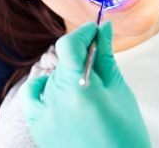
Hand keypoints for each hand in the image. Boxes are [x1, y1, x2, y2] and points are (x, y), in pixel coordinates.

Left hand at [19, 22, 150, 147]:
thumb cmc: (125, 131)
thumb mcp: (118, 88)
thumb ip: (105, 55)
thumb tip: (103, 27)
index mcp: (78, 88)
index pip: (68, 45)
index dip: (82, 33)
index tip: (94, 30)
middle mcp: (56, 99)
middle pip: (63, 59)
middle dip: (82, 53)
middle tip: (99, 61)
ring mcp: (44, 113)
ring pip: (53, 74)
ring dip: (69, 71)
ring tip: (87, 88)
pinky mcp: (38, 125)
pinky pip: (32, 93)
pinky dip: (43, 85)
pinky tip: (56, 88)